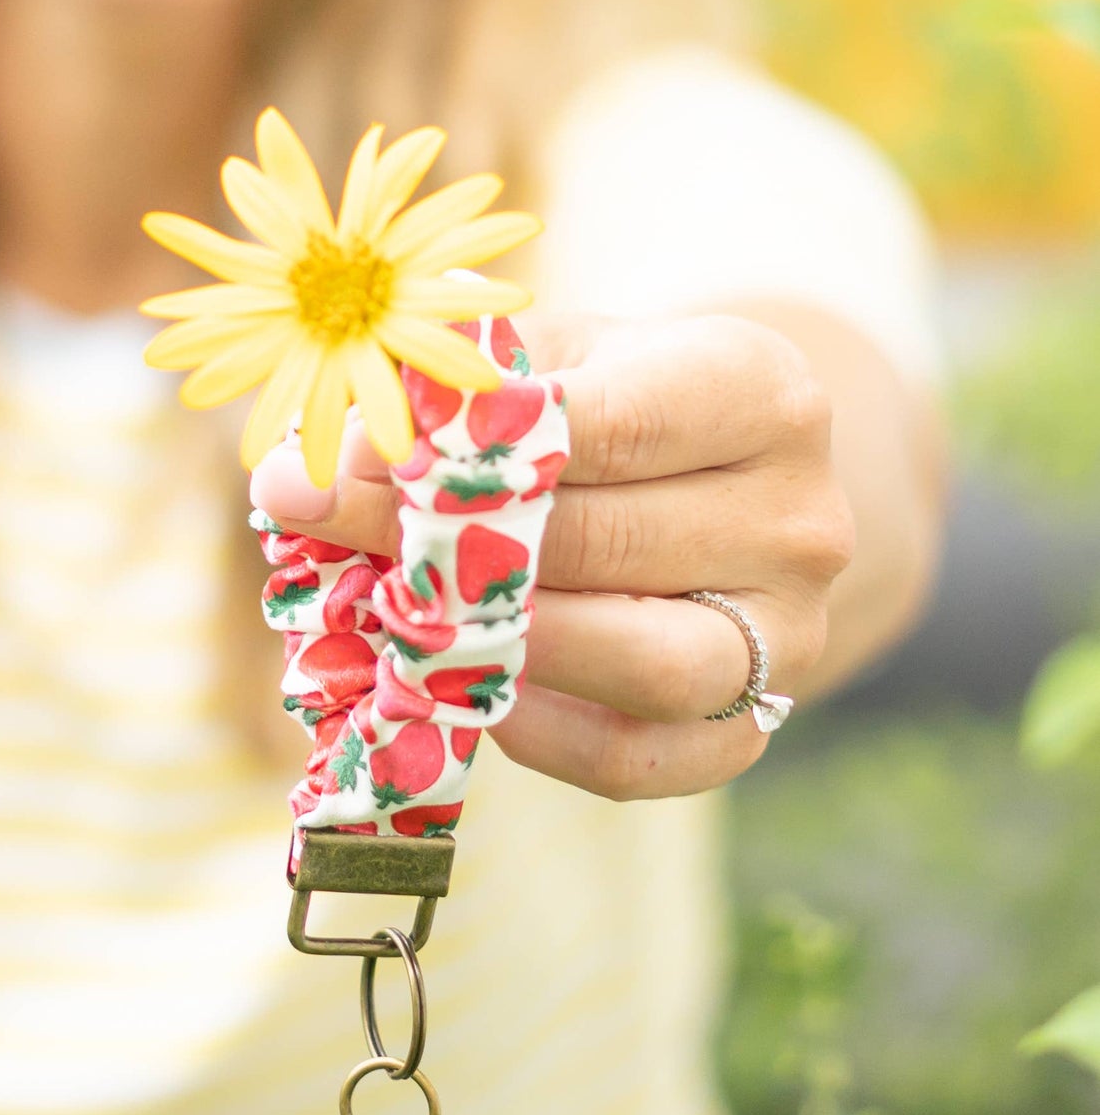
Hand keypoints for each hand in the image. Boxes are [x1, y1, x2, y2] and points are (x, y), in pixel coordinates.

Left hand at [248, 313, 855, 802]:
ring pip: (642, 663)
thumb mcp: (552, 355)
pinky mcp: (755, 725)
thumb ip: (447, 396)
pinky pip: (638, 758)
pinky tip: (460, 688)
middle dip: (443, 546)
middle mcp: (803, 516)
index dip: (463, 451)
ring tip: (387, 616)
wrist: (724, 479)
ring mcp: (790, 632)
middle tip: (313, 529)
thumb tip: (311, 465)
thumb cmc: (612, 399)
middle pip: (611, 545)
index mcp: (764, 390)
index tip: (332, 464)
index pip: (612, 426)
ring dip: (496, 646)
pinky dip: (539, 735)